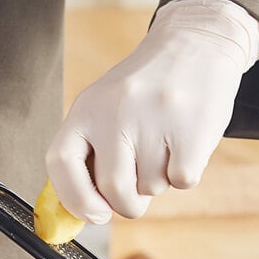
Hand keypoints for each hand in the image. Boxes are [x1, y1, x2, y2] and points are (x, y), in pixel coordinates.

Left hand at [46, 0, 258, 223]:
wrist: (197, 43)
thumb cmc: (145, 90)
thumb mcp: (106, 109)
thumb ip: (91, 155)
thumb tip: (85, 214)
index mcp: (86, 108)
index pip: (61, 163)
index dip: (74, 199)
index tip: (94, 215)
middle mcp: (114, 112)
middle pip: (113, 190)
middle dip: (128, 204)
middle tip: (139, 188)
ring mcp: (153, 120)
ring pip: (151, 189)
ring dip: (159, 180)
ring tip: (164, 143)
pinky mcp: (191, 131)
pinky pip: (182, 182)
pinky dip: (185, 174)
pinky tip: (185, 143)